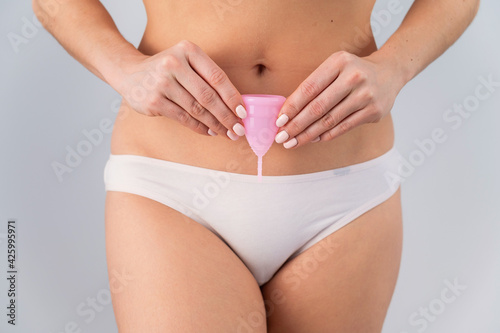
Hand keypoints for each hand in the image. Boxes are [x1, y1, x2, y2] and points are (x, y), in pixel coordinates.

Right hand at [114, 40, 246, 139]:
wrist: (129, 73)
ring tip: (227, 133)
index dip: (232, 97)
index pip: (217, 77)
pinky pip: (183, 118)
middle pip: (208, 96)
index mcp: (187, 50)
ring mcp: (162, 83)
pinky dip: (199, 127)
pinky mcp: (154, 101)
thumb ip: (207, 77)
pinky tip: (209, 132)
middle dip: (226, 116)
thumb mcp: (186, 62)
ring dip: (215, 124)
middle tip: (238, 129)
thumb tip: (236, 104)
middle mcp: (173, 64)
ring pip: (197, 109)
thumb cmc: (168, 70)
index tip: (243, 112)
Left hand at [274, 51, 405, 148]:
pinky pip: (343, 127)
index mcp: (339, 62)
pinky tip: (312, 140)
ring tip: (293, 142)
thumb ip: (314, 85)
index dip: (292, 106)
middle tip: (281, 137)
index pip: (309, 88)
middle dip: (296, 125)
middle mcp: (354, 77)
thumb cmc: (352, 71)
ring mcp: (365, 95)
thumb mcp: (334, 67)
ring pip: (330, 120)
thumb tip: (288, 113)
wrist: (389, 72)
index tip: (279, 120)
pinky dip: (325, 135)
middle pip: (318, 107)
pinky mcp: (373, 111)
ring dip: (308, 134)